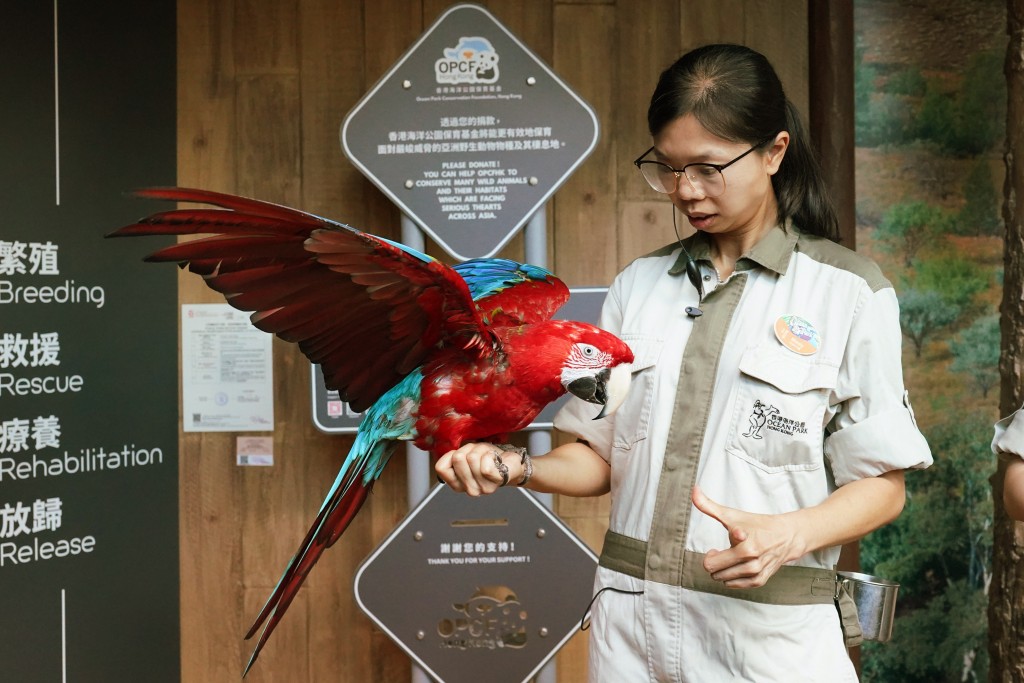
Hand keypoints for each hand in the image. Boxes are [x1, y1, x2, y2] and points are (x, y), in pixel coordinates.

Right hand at [435, 443, 522, 495]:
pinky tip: (494, 458)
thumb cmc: (488, 458)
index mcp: (458, 485)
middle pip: (457, 459)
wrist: (510, 461)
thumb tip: (450, 457)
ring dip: (480, 450)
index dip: (450, 456)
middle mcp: (470, 490)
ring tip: (487, 456)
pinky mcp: (497, 481)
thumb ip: (452, 458)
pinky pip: (485, 464)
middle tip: (478, 455)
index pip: (441, 468)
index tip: (463, 456)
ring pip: (472, 459)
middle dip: (468, 450)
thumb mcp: (465, 454)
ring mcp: (484, 488)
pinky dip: (489, 454)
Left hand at [691, 485, 807, 588]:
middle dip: (712, 560)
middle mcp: (751, 559)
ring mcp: (756, 571)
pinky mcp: (760, 580)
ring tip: (727, 557)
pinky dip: (729, 578)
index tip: (734, 537)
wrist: (785, 536)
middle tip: (718, 551)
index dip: (717, 551)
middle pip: (713, 569)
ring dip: (720, 569)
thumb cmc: (756, 524)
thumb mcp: (732, 515)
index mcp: (744, 543)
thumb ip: (708, 506)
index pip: (718, 556)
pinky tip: (733, 567)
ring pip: (721, 578)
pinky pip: (733, 585)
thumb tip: (694, 490)